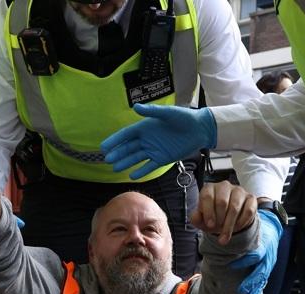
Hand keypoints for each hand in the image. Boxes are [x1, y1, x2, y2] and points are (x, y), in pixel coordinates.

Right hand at [101, 104, 216, 179]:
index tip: (104, 146)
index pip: (127, 135)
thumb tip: (135, 107)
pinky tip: (132, 175)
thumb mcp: (168, 113)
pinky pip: (149, 166)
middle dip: (118, 153)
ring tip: (115, 168)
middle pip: (129, 148)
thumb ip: (152, 111)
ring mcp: (154, 150)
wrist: (200, 129)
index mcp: (146, 127)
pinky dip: (141, 171)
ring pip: (136, 158)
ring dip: (126, 163)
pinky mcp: (162, 159)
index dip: (116, 140)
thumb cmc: (184, 118)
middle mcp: (147, 139)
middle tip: (107, 159)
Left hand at [190, 181, 257, 244]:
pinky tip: (237, 228)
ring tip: (226, 235)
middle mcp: (224, 186)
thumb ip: (196, 218)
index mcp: (210, 188)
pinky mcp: (250, 198)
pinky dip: (242, 222)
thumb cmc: (213, 216)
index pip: (208, 196)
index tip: (210, 225)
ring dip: (229, 224)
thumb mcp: (202, 219)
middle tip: (218, 230)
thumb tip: (196, 217)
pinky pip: (248, 211)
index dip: (208, 212)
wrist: (227, 218)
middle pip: (222, 202)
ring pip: (235, 207)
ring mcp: (239, 190)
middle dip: (219, 220)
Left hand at [225, 210, 282, 293]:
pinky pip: (263, 279)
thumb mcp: (250, 229)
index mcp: (263, 247)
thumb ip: (240, 236)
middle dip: (251, 281)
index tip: (231, 265)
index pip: (254, 255)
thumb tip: (223, 240)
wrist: (272, 227)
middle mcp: (267, 257)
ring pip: (263, 278)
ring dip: (256, 289)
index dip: (243, 261)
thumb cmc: (257, 228)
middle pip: (260, 271)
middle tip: (241, 290)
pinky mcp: (268, 267)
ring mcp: (269, 264)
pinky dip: (258, 288)